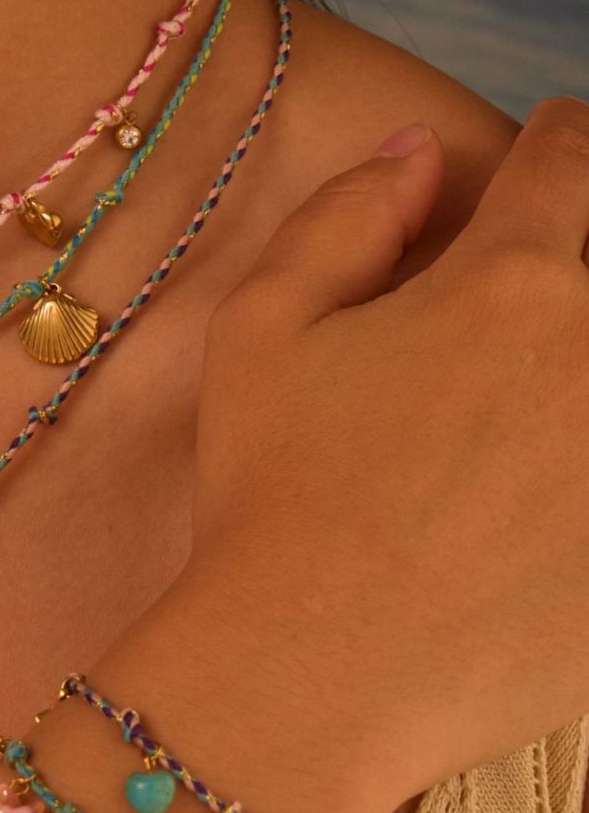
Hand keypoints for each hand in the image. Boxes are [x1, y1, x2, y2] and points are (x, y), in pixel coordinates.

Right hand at [187, 98, 588, 795]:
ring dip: (587, 354)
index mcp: (510, 281)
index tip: (551, 144)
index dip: (557, 143)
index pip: (565, 163)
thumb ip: (341, 219)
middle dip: (587, 255)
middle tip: (540, 296)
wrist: (311, 669)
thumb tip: (418, 151)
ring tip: (548, 386)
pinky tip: (559, 486)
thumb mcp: (257, 333)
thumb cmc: (270, 495)